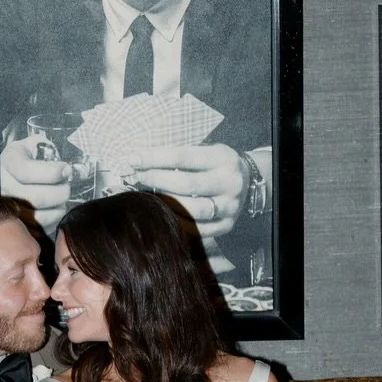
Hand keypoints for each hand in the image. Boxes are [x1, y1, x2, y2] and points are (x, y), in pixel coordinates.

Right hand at [0, 137, 69, 230]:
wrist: (10, 172)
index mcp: (8, 162)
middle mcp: (2, 186)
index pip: (26, 172)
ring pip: (38, 217)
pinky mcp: (16, 223)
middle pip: (35, 198)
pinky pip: (38, 229)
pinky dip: (52, 221)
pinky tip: (53, 209)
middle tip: (66, 187)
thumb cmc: (26, 158)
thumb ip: (46, 149)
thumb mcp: (33, 145)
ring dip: (57, 209)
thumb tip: (65, 170)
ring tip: (60, 200)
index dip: (52, 173)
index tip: (66, 170)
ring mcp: (7, 207)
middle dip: (59, 192)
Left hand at [125, 144, 247, 240]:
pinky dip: (177, 223)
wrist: (247, 182)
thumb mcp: (205, 152)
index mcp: (223, 158)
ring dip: (165, 203)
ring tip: (147, 196)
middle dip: (156, 180)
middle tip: (137, 177)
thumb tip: (139, 162)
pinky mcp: (226, 225)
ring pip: (193, 210)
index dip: (155, 158)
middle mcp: (230, 183)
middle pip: (186, 184)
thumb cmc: (215, 164)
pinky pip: (198, 229)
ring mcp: (230, 206)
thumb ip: (178, 157)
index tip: (134, 159)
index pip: (183, 157)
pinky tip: (162, 215)